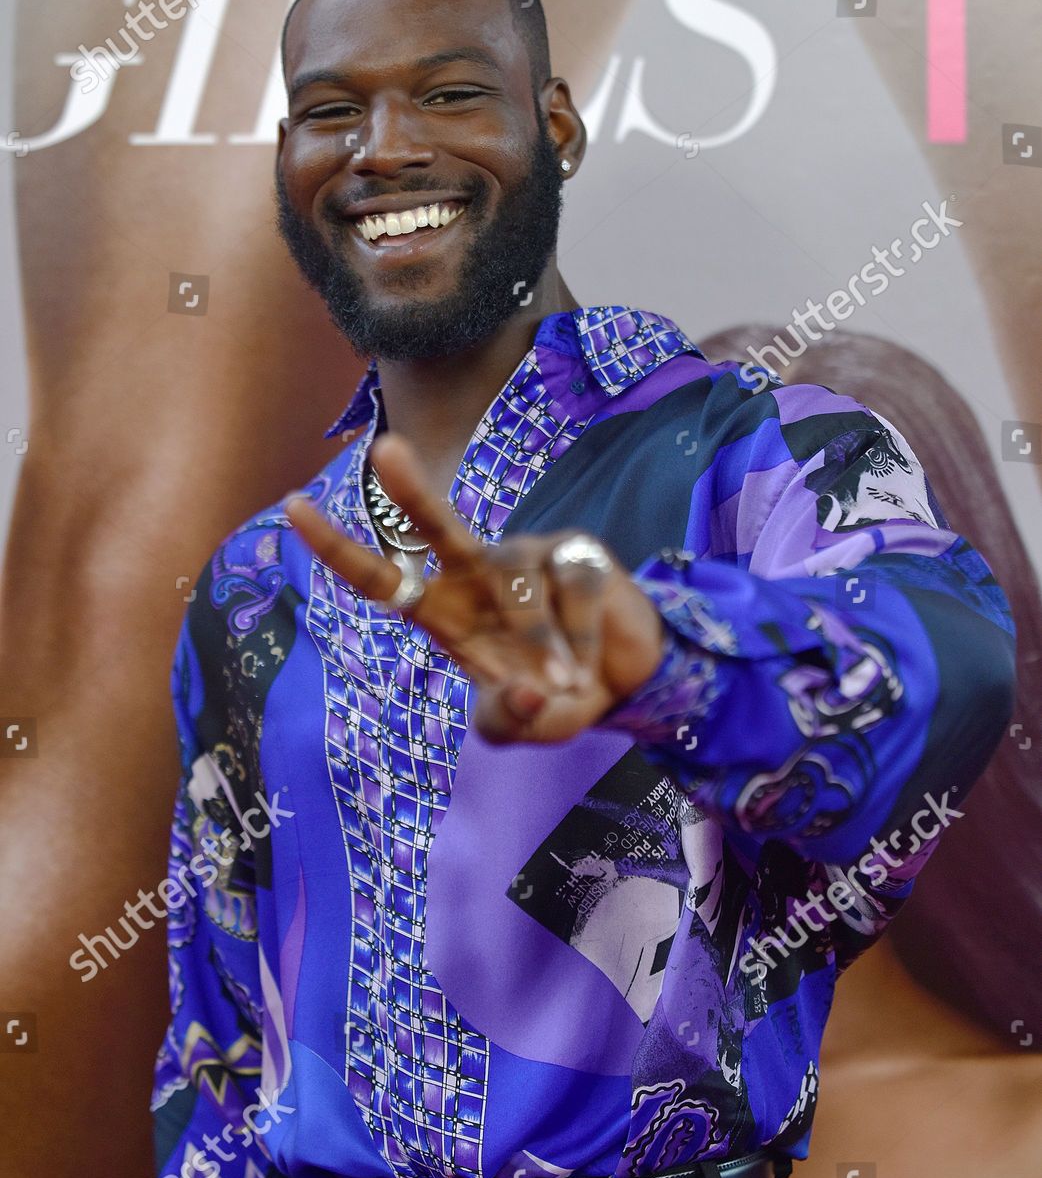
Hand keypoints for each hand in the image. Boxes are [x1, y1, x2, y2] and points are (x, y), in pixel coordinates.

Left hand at [285, 434, 665, 743]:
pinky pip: (573, 591)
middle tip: (385, 451)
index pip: (384, 578)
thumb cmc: (552, 698)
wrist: (622, 685)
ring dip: (543, 646)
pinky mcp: (579, 555)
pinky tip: (588, 665)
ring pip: (521, 589)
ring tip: (567, 684)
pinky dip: (580, 639)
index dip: (338, 547)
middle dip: (414, 493)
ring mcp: (530, 560)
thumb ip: (512, 721)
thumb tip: (529, 694)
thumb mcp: (522, 726)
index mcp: (447, 613)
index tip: (294, 506)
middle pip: (441, 529)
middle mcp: (480, 575)